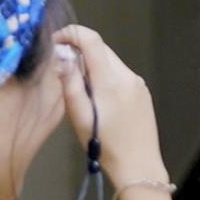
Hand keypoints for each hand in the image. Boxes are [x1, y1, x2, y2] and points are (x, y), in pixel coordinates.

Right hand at [55, 26, 164, 182]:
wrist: (138, 165)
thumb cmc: (104, 144)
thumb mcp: (78, 115)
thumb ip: (70, 82)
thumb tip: (63, 55)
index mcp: (111, 79)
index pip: (92, 39)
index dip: (71, 33)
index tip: (56, 42)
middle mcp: (128, 75)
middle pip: (101, 49)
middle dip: (80, 53)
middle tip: (65, 74)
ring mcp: (138, 83)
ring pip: (110, 62)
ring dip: (93, 67)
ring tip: (83, 94)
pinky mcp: (143, 93)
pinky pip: (120, 75)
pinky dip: (106, 77)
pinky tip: (101, 101)